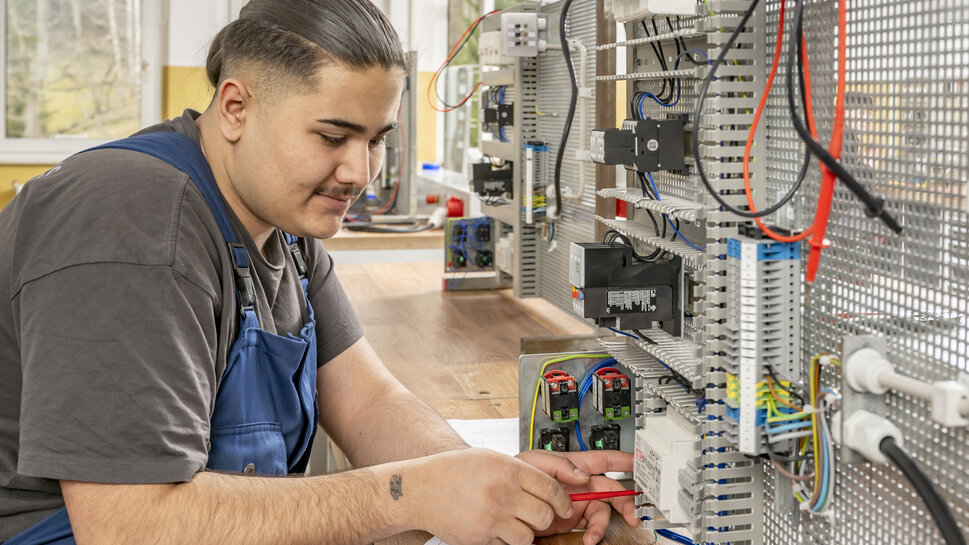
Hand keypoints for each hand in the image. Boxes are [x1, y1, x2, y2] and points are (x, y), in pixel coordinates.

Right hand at [411, 448, 575, 544]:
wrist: (422, 489)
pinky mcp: (480, 538)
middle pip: (544, 516)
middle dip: (545, 518)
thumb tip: (550, 485)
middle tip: (537, 515)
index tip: (565, 506)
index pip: (550, 489)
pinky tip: (495, 529)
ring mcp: (491, 518)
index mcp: (508, 469)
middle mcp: (502, 493)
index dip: (563, 501)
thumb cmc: (455, 471)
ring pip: (528, 537)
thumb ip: (521, 471)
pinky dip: (505, 541)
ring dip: (525, 533)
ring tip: (513, 523)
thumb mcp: (491, 458)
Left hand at [516, 450, 639, 544]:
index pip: (604, 460)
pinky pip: (590, 528)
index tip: (642, 463)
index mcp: (575, 466)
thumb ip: (561, 465)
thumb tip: (584, 475)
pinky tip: (588, 539)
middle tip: (632, 514)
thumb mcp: (535, 462)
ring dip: (603, 525)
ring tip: (594, 536)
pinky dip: (593, 535)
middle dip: (626, 502)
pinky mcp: (572, 522)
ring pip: (603, 513)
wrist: (505, 502)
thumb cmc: (516, 474)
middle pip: (612, 491)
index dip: (625, 460)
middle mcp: (580, 485)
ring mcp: (577, 504)